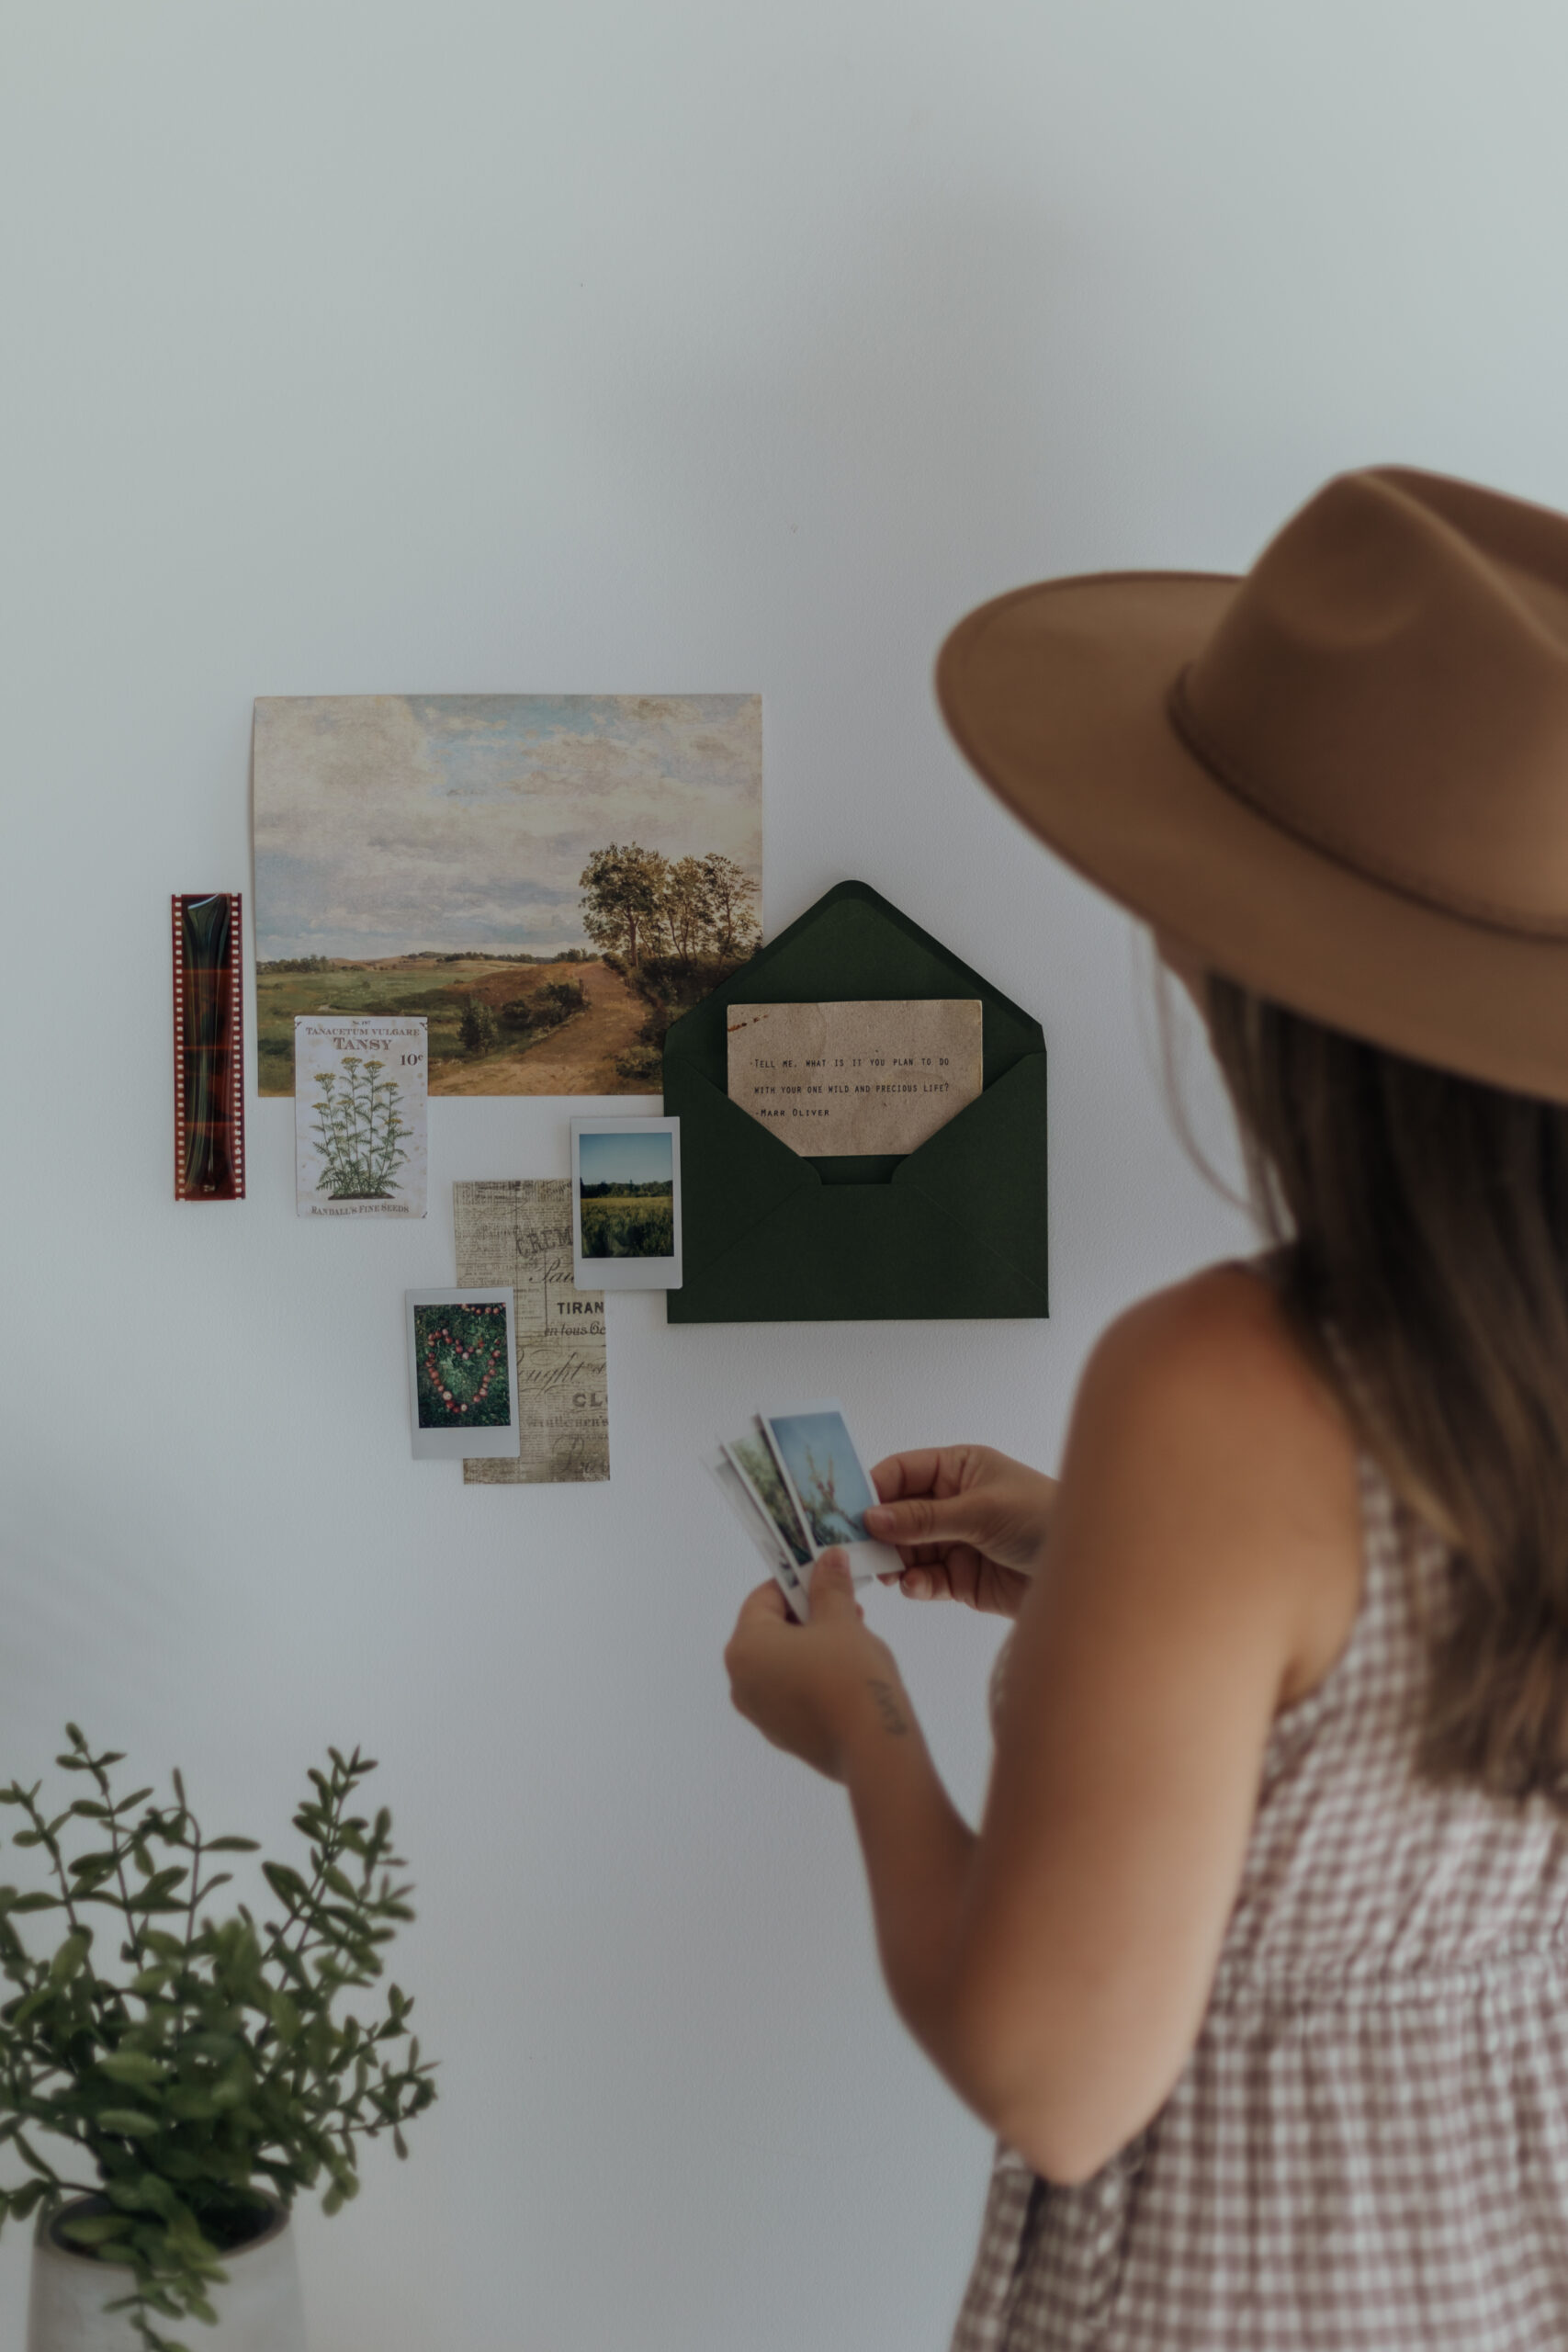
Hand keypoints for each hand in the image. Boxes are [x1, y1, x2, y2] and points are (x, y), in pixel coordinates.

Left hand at [725, 1553, 901, 1780]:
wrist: (873, 1751)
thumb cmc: (851, 1676)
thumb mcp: (842, 1621)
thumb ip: (830, 1587)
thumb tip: (829, 1557)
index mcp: (745, 1648)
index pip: (762, 1598)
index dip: (796, 1582)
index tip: (827, 1577)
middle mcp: (741, 1682)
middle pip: (769, 1631)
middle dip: (807, 1615)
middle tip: (847, 1610)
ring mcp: (759, 1714)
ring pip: (781, 1663)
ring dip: (811, 1646)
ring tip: (853, 1643)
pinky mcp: (782, 1736)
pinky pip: (791, 1693)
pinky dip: (812, 1677)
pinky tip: (847, 1677)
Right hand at [865, 1445, 1057, 1616]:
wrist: (1087, 1570)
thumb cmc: (1040, 1518)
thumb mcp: (981, 1511)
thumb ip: (924, 1518)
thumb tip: (871, 1517)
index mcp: (958, 1470)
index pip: (901, 1473)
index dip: (874, 1490)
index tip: (848, 1513)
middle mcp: (952, 1504)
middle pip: (898, 1515)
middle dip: (879, 1533)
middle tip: (857, 1552)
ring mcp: (956, 1542)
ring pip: (907, 1551)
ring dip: (896, 1563)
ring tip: (889, 1575)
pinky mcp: (963, 1580)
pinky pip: (926, 1580)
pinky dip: (917, 1585)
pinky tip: (917, 1587)